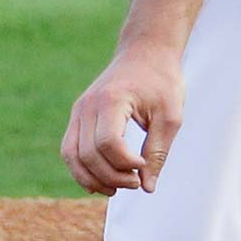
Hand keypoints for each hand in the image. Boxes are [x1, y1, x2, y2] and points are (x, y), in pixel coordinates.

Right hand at [62, 46, 183, 195]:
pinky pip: (70, 149)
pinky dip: (81, 169)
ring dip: (93, 179)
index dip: (126, 163)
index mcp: (111, 100)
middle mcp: (88, 105)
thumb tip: (147, 187)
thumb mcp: (170, 116)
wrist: (145, 52)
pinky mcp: (78, 116)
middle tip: (137, 181)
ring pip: (72, 155)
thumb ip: (158, 152)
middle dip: (112, 176)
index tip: (145, 164)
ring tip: (119, 187)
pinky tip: (102, 182)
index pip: (108, 143)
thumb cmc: (162, 81)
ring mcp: (79, 110)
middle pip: (88, 154)